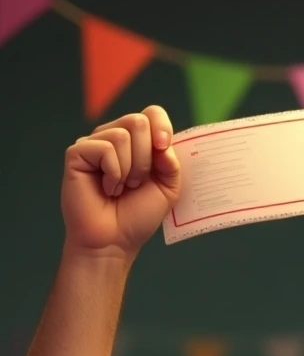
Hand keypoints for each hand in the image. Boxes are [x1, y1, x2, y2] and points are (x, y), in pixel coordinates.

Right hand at [61, 106, 180, 258]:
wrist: (114, 241)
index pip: (151, 114)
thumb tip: (163, 144)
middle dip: (145, 158)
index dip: (162, 126)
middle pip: (138, 121)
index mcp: (137, 143)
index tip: (164, 149)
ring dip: (130, 169)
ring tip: (121, 188)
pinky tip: (107, 188)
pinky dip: (113, 173)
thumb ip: (172, 164)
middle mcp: (114, 138)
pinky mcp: (78, 153)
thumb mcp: (167, 190)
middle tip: (136, 184)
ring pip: (122, 134)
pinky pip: (105, 148)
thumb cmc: (136, 218)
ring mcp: (94, 144)